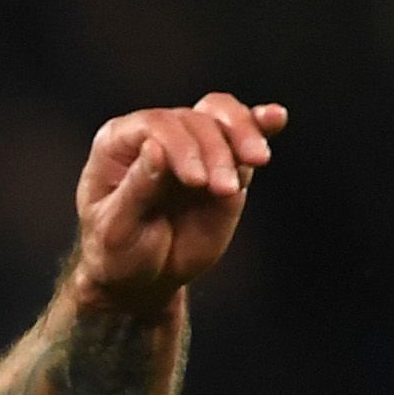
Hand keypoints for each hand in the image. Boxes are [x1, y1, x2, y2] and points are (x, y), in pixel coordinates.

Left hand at [65, 94, 282, 311]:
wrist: (143, 277)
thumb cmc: (118, 253)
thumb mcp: (117, 230)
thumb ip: (136, 190)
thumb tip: (154, 147)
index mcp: (118, 142)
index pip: (156, 126)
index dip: (180, 146)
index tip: (196, 181)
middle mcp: (155, 134)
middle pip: (194, 121)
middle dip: (215, 151)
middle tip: (224, 190)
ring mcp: (191, 144)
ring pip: (221, 117)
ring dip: (243, 134)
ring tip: (256, 161)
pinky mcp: (222, 160)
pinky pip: (243, 132)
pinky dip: (261, 124)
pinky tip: (276, 118)